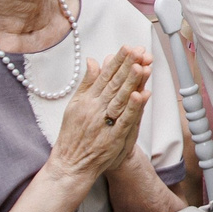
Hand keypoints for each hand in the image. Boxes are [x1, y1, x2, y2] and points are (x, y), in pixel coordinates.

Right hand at [46, 46, 151, 188]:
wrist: (71, 164)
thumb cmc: (73, 134)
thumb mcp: (75, 104)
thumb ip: (86, 83)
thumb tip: (93, 60)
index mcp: (87, 99)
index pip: (105, 76)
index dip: (117, 61)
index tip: (128, 47)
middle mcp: (95, 108)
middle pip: (114, 84)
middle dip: (127, 66)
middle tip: (139, 50)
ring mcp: (104, 123)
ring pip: (120, 99)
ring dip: (131, 82)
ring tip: (142, 66)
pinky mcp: (113, 138)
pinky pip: (125, 120)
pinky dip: (133, 108)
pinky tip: (141, 95)